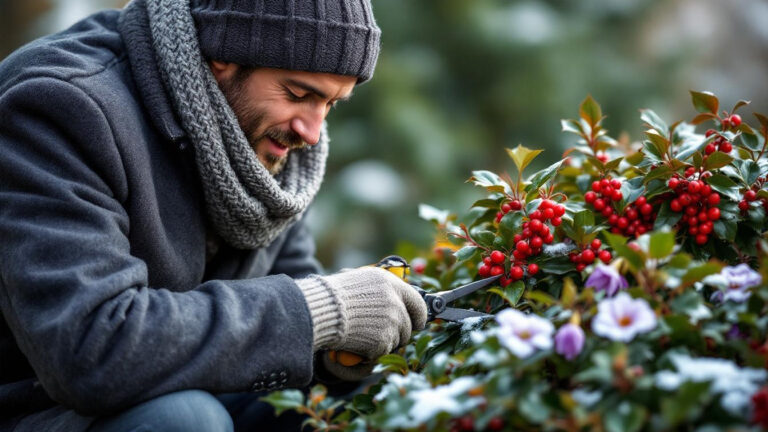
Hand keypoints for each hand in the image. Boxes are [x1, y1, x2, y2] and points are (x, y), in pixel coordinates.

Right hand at [297, 267, 427, 368]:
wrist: (323, 311)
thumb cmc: (336, 295)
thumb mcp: (362, 281)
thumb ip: (384, 291)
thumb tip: (398, 304)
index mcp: (391, 284)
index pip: (418, 303)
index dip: (419, 316)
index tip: (418, 323)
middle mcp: (396, 302)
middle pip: (408, 326)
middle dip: (398, 333)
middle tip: (379, 333)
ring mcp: (391, 322)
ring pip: (397, 341)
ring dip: (384, 342)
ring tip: (363, 334)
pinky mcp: (384, 341)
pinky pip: (383, 351)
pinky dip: (372, 351)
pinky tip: (358, 341)